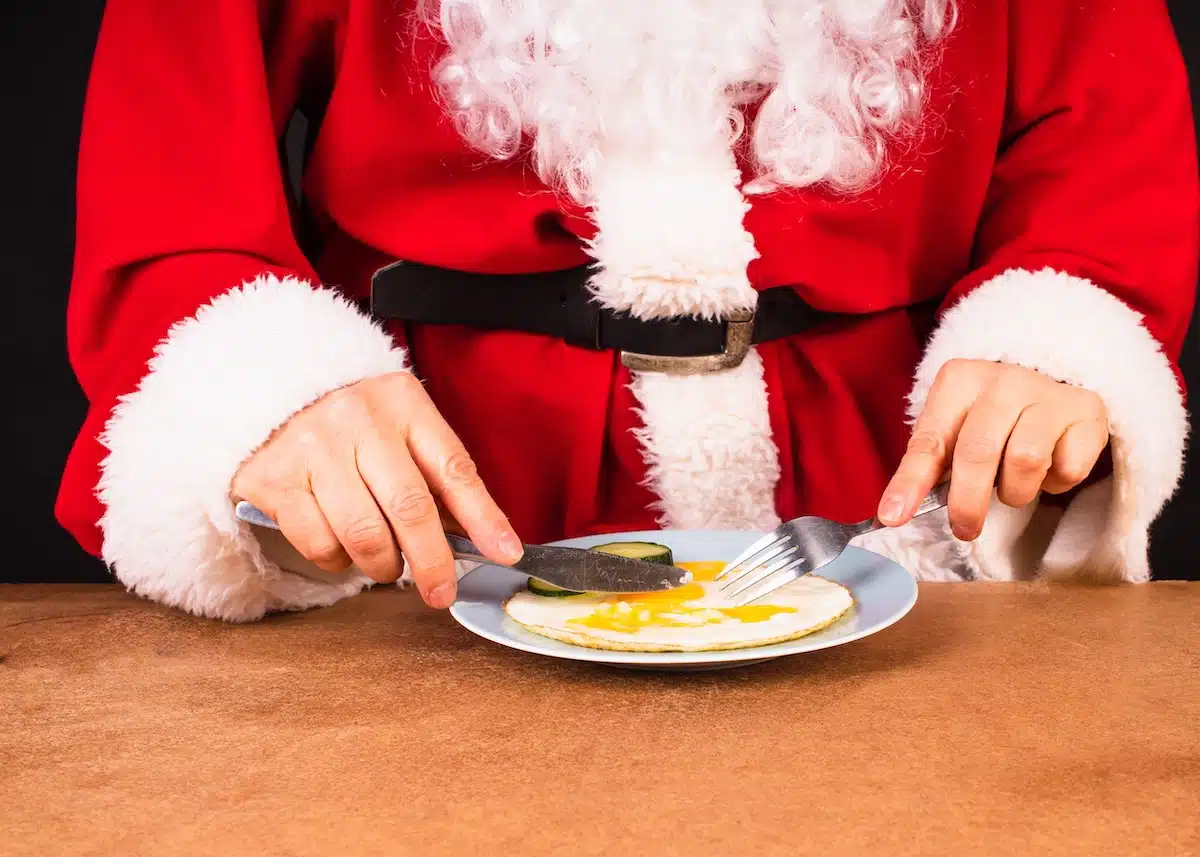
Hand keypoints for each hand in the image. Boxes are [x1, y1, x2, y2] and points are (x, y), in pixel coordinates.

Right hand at [231, 372, 521, 607]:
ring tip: (386, 563)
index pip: (453, 468)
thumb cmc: (352, 423)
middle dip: (433, 562)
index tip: (507, 554)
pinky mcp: (274, 479)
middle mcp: (358, 420)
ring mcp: (313, 448)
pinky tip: (341, 547)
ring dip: (383, 565)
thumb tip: (480, 540)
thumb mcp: (399, 428)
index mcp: (403, 403)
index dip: (484, 517)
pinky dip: (338, 561)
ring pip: (364, 535)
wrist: (268, 392)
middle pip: (410, 508)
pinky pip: (319, 544)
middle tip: (441, 591)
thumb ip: (434, 476)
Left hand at [877, 359, 1107, 539]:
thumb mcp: (952, 431)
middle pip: (978, 453)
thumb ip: (928, 465)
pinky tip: (1049, 465)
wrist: (1052, 384)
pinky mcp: (1086, 411)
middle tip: (964, 528)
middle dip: (968, 502)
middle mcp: (1003, 380)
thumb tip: (894, 513)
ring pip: (1026, 462)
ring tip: (1013, 484)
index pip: (929, 441)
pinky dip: (1054, 483)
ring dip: (1016, 491)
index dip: (910, 483)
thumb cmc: (988, 419)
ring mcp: (1047, 392)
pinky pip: (1068, 469)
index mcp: (959, 380)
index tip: (892, 517)